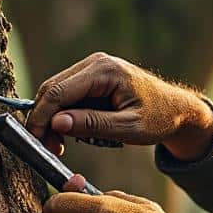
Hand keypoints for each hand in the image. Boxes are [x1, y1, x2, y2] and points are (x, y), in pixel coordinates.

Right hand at [25, 52, 212, 160]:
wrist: (177, 110)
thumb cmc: (159, 119)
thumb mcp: (128, 128)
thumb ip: (92, 124)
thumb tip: (56, 122)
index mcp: (105, 71)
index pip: (59, 91)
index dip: (42, 116)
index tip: (35, 141)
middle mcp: (95, 63)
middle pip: (53, 89)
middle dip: (44, 120)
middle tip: (47, 149)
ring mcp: (93, 68)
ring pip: (57, 93)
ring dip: (53, 119)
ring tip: (59, 147)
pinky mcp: (92, 78)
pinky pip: (68, 95)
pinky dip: (64, 115)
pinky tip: (70, 134)